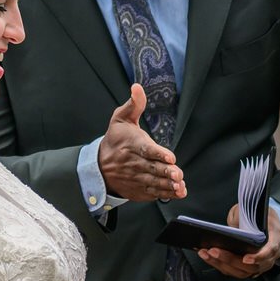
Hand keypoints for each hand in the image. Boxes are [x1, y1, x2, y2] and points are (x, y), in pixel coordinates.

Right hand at [98, 85, 186, 201]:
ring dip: (168, 185)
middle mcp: (134, 162)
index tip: (170, 157)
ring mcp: (136, 177)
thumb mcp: (121, 119)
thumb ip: (134, 104)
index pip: (146, 149)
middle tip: (177, 174)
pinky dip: (165, 193)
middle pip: (152, 168)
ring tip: (180, 186)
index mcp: (132, 144)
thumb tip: (137, 87)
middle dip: (165, 172)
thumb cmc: (115, 140)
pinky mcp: (139, 188)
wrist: (99, 167)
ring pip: (154, 182)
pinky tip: (177, 192)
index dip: (158, 153)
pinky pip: (153, 192)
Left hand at [198, 205, 279, 278]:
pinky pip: (235, 271)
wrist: (267, 222)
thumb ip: (243, 218)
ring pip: (241, 271)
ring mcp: (261, 264)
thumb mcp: (253, 209)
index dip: (259, 256)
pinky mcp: (249, 269)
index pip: (270, 250)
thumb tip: (230, 229)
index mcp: (275, 237)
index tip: (246, 258)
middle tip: (213, 250)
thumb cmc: (260, 215)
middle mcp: (270, 255)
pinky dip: (220, 264)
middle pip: (251, 265)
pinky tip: (208, 256)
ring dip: (221, 263)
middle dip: (230, 259)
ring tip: (205, 253)